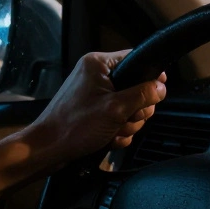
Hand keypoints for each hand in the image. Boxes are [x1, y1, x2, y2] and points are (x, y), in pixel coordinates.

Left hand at [22, 51, 166, 166]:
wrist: (48, 150)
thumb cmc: (74, 126)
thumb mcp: (115, 108)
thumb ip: (142, 95)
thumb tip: (161, 88)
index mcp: (98, 64)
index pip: (135, 59)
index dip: (149, 76)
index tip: (156, 92)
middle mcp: (96, 76)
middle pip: (136, 87)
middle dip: (136, 110)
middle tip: (125, 119)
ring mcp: (95, 95)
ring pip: (129, 106)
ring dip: (127, 124)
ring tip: (113, 131)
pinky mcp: (94, 111)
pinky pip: (118, 118)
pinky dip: (117, 131)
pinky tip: (109, 138)